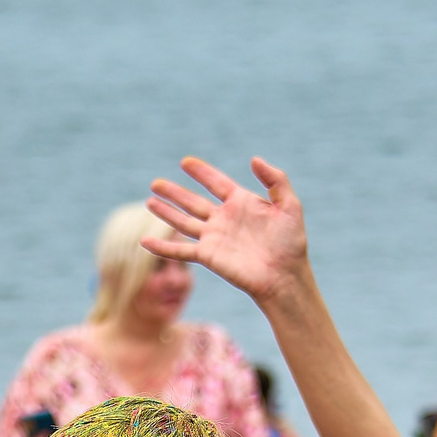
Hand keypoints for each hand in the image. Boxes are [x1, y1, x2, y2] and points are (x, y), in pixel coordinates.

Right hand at [144, 156, 310, 303]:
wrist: (284, 276)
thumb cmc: (291, 243)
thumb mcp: (290, 205)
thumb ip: (275, 179)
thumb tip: (254, 159)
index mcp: (241, 203)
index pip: (216, 182)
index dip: (201, 172)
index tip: (186, 162)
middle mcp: (223, 219)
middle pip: (192, 201)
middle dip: (174, 192)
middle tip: (155, 183)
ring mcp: (213, 238)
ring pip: (183, 222)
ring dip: (165, 213)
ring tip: (149, 201)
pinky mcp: (208, 256)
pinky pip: (180, 250)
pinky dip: (162, 247)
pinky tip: (145, 242)